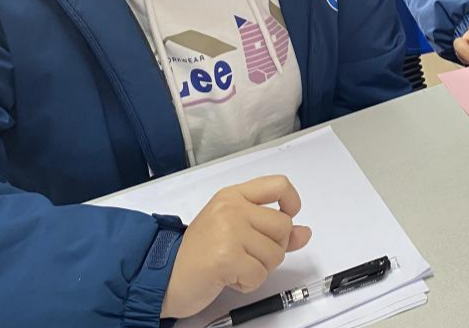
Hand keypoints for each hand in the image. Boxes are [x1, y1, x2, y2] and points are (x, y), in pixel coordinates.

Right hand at [161, 176, 312, 319]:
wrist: (164, 276)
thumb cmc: (198, 254)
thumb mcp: (235, 231)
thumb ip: (270, 230)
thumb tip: (304, 232)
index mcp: (232, 196)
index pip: (278, 184)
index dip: (292, 202)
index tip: (288, 217)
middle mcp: (231, 208)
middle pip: (283, 226)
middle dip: (273, 249)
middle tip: (247, 255)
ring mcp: (228, 231)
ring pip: (274, 254)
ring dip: (259, 269)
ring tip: (233, 266)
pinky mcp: (226, 257)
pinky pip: (259, 275)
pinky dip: (248, 283)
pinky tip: (229, 277)